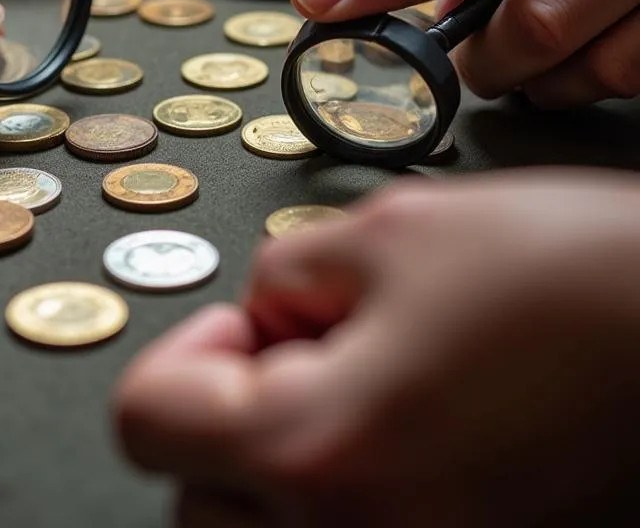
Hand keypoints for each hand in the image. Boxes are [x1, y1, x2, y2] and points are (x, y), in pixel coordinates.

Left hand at [116, 170, 639, 525]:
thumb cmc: (576, 278)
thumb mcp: (393, 229)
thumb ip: (286, 273)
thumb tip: (264, 312)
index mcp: (321, 448)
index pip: (148, 419)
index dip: (188, 349)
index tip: (237, 325)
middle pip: (197, 493)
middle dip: (232, 410)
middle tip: (302, 353)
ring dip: (281, 460)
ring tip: (362, 391)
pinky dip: (347, 492)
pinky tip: (405, 431)